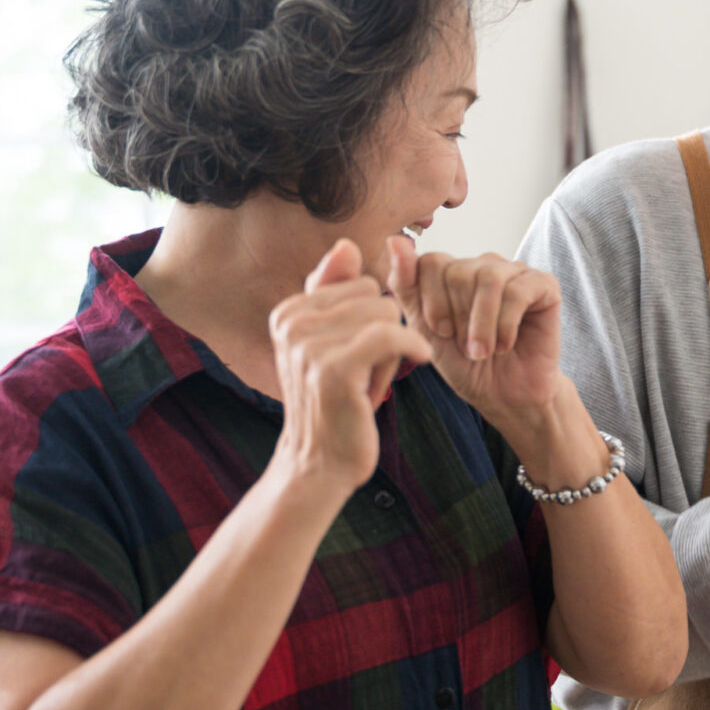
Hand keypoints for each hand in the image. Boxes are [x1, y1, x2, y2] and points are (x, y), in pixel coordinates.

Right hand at [267, 240, 432, 489]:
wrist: (319, 465)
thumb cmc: (334, 403)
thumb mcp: (331, 343)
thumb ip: (334, 294)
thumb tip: (346, 244)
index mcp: (288, 312)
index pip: (360, 283)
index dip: (371, 318)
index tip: (358, 353)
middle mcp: (291, 323)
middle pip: (376, 295)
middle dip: (385, 331)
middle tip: (369, 370)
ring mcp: (309, 346)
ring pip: (387, 314)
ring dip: (394, 350)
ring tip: (373, 380)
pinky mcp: (334, 369)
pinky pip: (392, 335)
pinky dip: (413, 347)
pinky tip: (420, 360)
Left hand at [384, 236, 563, 420]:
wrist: (505, 396)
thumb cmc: (465, 364)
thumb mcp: (424, 329)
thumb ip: (406, 284)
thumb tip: (395, 240)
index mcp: (453, 271)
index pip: (432, 261)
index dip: (432, 301)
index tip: (440, 332)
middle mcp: (484, 265)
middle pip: (459, 271)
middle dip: (458, 317)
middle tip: (466, 346)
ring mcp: (515, 272)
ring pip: (489, 279)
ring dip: (481, 324)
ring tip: (483, 351)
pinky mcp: (544, 285)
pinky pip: (518, 291)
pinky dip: (506, 324)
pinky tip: (506, 344)